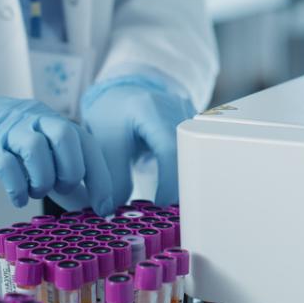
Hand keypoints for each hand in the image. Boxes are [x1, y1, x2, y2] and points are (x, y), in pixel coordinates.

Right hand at [0, 83, 114, 213]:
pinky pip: (6, 165)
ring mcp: (6, 129)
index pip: (86, 142)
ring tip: (35, 191)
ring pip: (37, 149)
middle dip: (72, 172)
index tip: (106, 207)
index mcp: (49, 118)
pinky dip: (18, 188)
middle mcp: (32, 118)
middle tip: (61, 190)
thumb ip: (56, 162)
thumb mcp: (30, 139)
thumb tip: (86, 198)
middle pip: (67, 136)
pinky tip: (18, 197)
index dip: (101, 176)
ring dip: (43, 180)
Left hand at [80, 76, 195, 206]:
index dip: (168, 181)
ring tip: (173, 199)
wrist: (125, 93)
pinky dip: (190, 169)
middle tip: (169, 208)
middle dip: (182, 183)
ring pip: (198, 152)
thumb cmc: (113, 115)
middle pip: (190, 151)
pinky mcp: (197, 123)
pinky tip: (180, 185)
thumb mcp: (104, 142)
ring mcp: (190, 114)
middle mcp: (176, 107)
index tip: (159, 204)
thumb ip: (112, 176)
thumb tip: (115, 209)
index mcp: (150, 109)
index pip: (169, 148)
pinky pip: (199, 149)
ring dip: (187, 177)